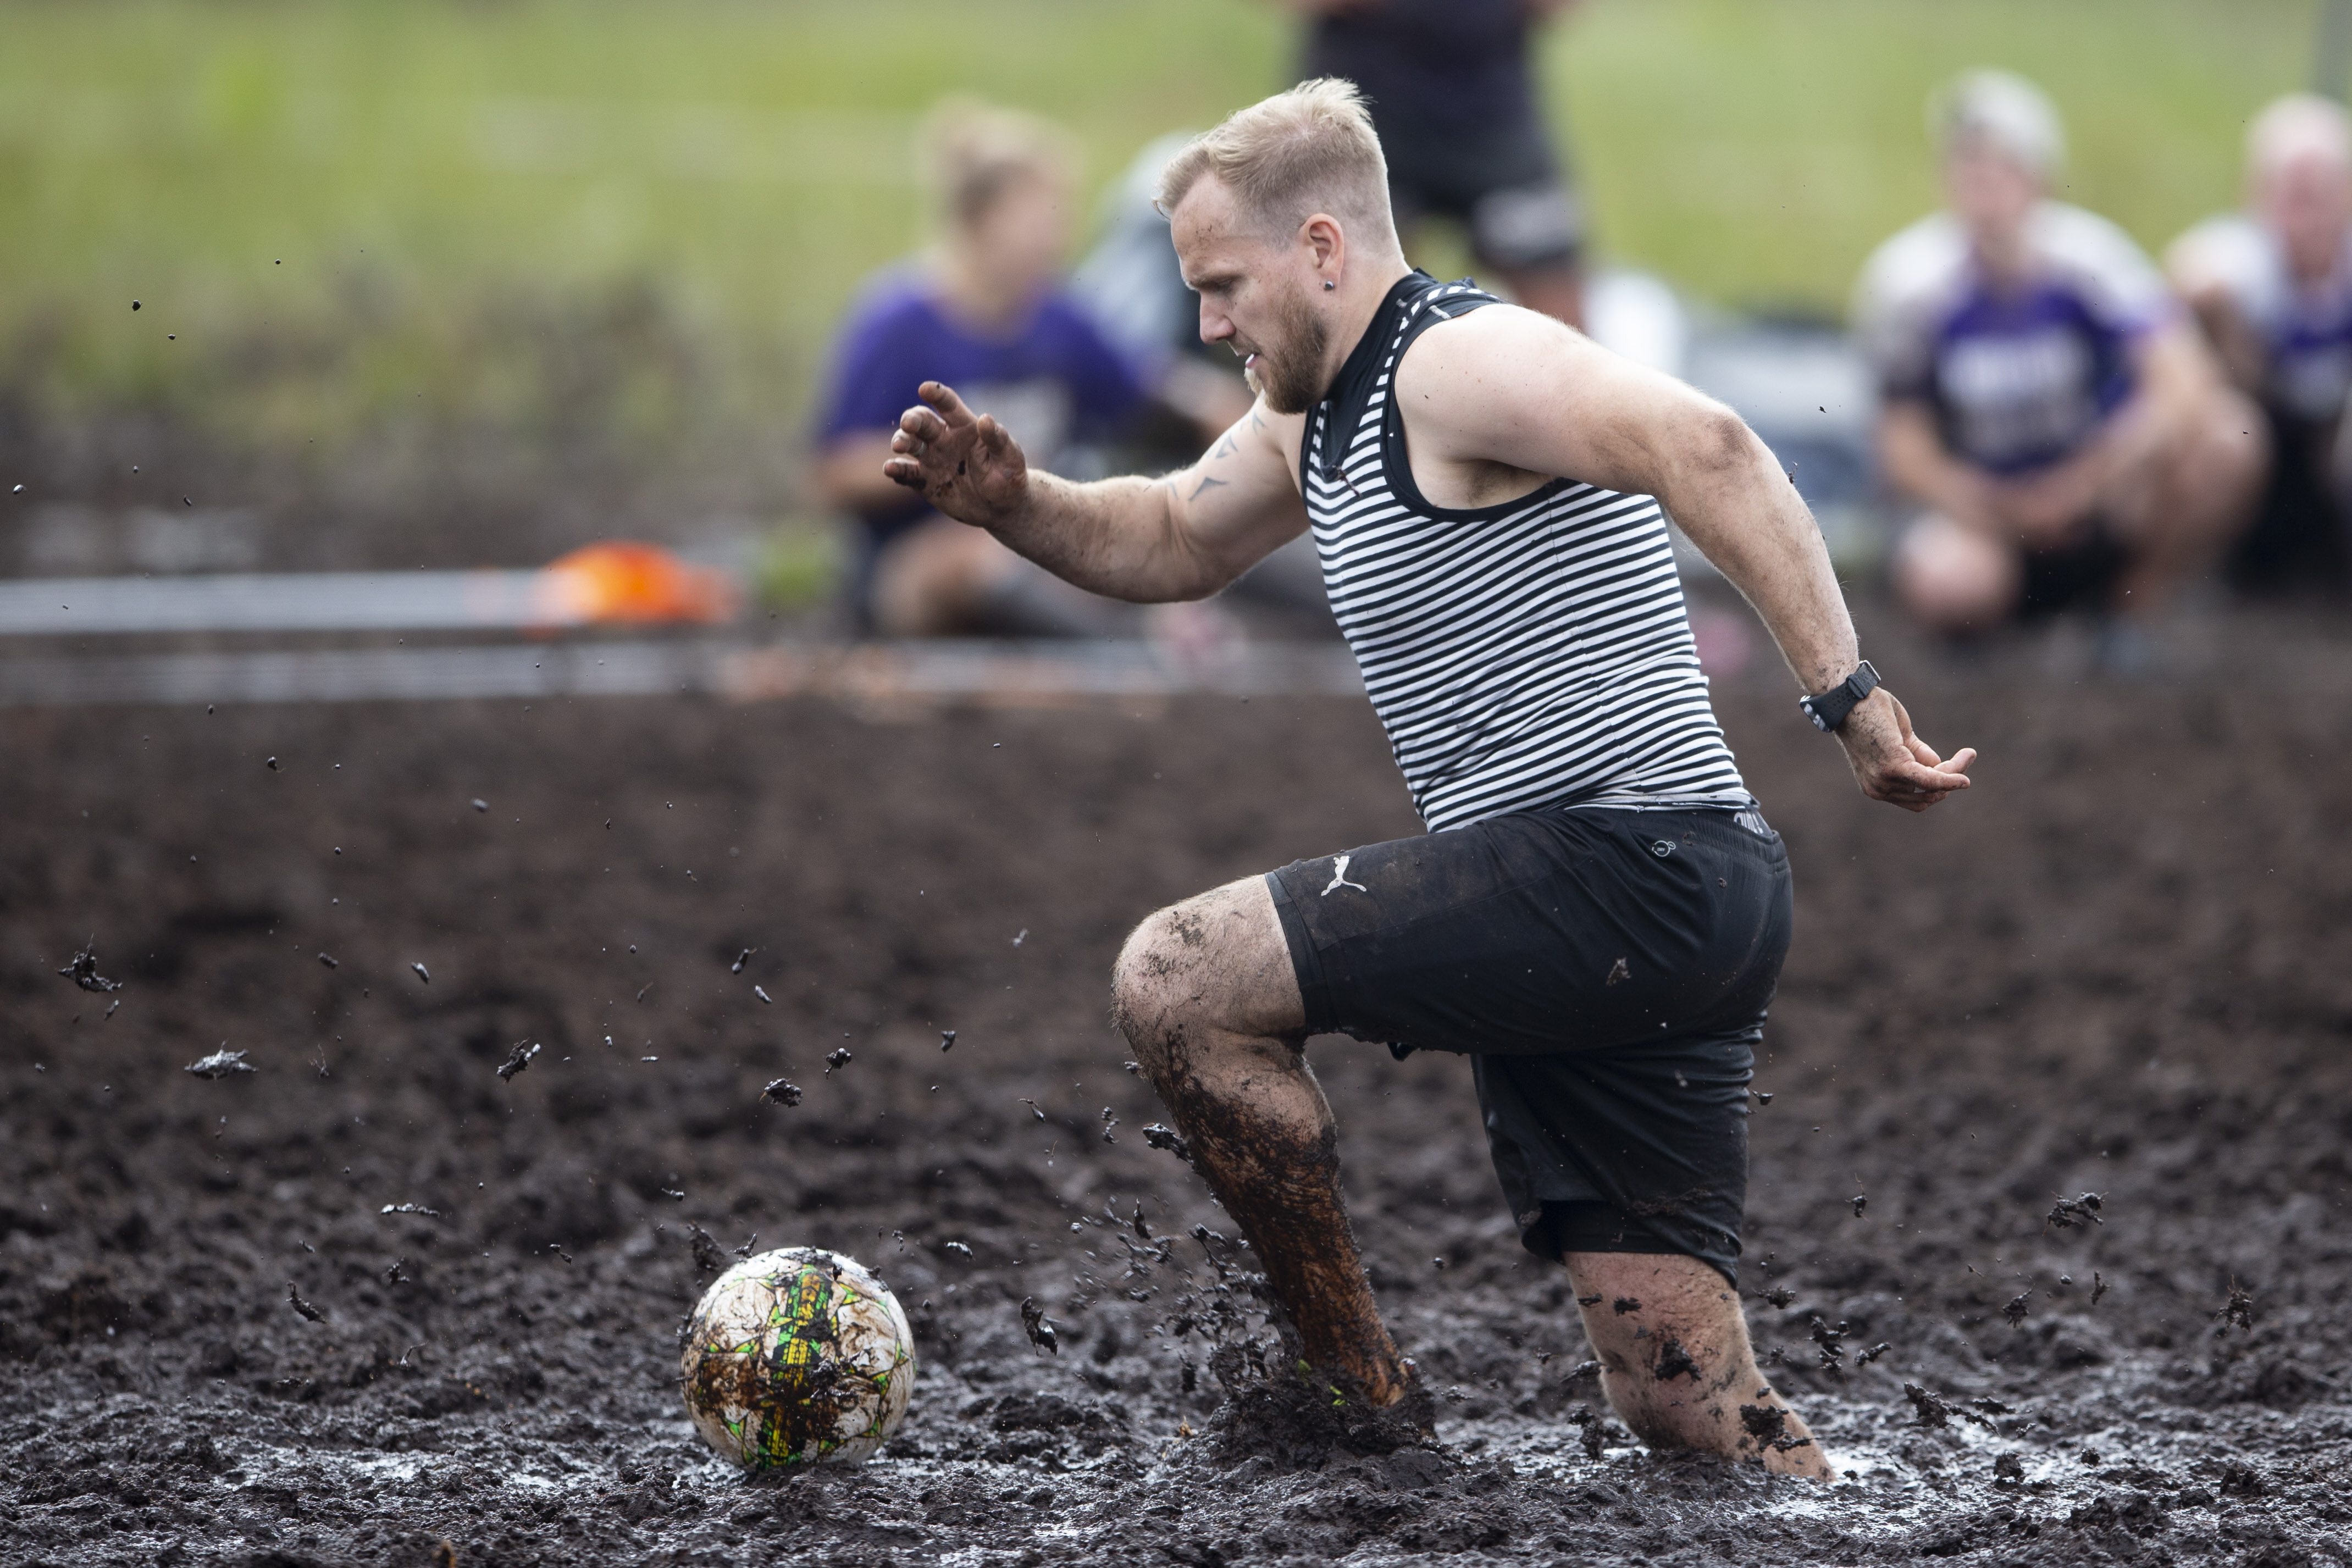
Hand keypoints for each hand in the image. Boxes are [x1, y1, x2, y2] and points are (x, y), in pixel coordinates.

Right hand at [883, 382, 1029, 529]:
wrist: (1002, 508)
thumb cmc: (1009, 476)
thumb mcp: (1010, 457)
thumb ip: (998, 438)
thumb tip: (985, 419)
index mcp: (965, 426)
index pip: (948, 405)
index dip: (937, 395)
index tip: (925, 389)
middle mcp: (944, 439)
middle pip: (923, 422)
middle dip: (912, 420)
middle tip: (908, 424)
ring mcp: (932, 459)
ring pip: (911, 444)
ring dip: (902, 441)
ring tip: (899, 445)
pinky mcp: (924, 481)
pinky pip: (907, 473)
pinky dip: (896, 470)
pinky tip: (890, 469)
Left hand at [1835, 688, 1974, 812]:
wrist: (1847, 698)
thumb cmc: (1871, 713)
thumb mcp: (1900, 739)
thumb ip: (1918, 756)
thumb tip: (1941, 768)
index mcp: (1877, 786)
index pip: (1917, 797)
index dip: (1940, 786)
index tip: (1959, 766)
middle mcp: (1878, 789)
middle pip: (1927, 796)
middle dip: (1950, 781)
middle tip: (1968, 756)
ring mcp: (1884, 781)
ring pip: (1932, 785)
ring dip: (1953, 771)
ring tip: (1968, 754)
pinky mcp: (1893, 767)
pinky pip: (1928, 780)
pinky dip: (1949, 780)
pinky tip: (1964, 780)